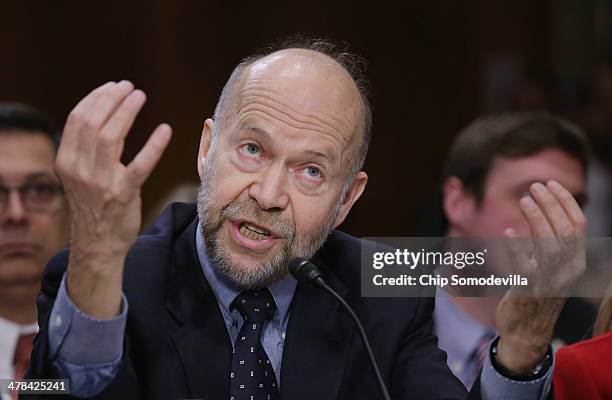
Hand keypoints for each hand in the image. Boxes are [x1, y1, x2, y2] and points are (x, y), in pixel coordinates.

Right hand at [57, 81, 171, 317]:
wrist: (97, 245)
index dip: (97, 98)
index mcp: (66, 161)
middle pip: (94, 122)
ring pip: (112, 136)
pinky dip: (154, 145)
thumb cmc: (94, 205)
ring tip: (140, 97)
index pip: (78, 119)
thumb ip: (85, 150)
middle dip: (113, 99)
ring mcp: (101, 182)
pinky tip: (165, 130)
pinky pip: (141, 165)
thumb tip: (103, 115)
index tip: (113, 87)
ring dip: (127, 111)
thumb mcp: (79, 176)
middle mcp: (79, 169)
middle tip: (130, 88)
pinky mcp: (123, 194)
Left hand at [495, 180, 585, 372]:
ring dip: (537, 219)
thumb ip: (551, 244)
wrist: (526, 332)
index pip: (579, 225)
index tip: (550, 183)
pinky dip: (516, 247)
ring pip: (549, 245)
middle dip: (551, 205)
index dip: (566, 201)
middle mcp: (567, 272)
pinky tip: (508, 232)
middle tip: (534, 187)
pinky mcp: (526, 292)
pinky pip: (523, 266)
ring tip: (525, 200)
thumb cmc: (536, 293)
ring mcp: (548, 283)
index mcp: (576, 263)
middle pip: (565, 231)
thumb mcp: (552, 268)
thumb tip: (543, 210)